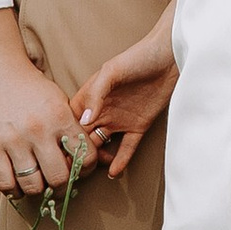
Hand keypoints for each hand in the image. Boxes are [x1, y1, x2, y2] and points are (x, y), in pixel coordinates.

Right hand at [0, 10, 85, 205]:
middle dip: (62, 188)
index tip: (79, 172)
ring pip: (33, 186)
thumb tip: (85, 158)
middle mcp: (39, 130)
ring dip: (37, 191)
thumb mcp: (57, 100)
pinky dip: (13, 191)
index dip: (85, 170)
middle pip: (59, 178)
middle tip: (57, 186)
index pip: (85, 156)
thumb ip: (70, 127)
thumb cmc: (29, 87)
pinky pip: (6, 184)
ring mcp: (14, 140)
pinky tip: (16, 185)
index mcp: (60, 117)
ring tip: (36, 185)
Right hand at [75, 9, 177, 180]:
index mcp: (89, 98)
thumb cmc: (137, 58)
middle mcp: (101, 112)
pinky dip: (120, 161)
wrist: (169, 57)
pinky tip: (114, 172)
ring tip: (92, 172)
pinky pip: (126, 148)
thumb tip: (84, 122)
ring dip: (97, 160)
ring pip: (102, 146)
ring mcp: (119, 120)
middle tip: (74, 171)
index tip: (61, 154)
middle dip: (78, 154)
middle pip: (84, 138)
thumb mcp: (111, 72)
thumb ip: (95, 95)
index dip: (66, 138)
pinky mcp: (138, 127)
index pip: (72, 123)